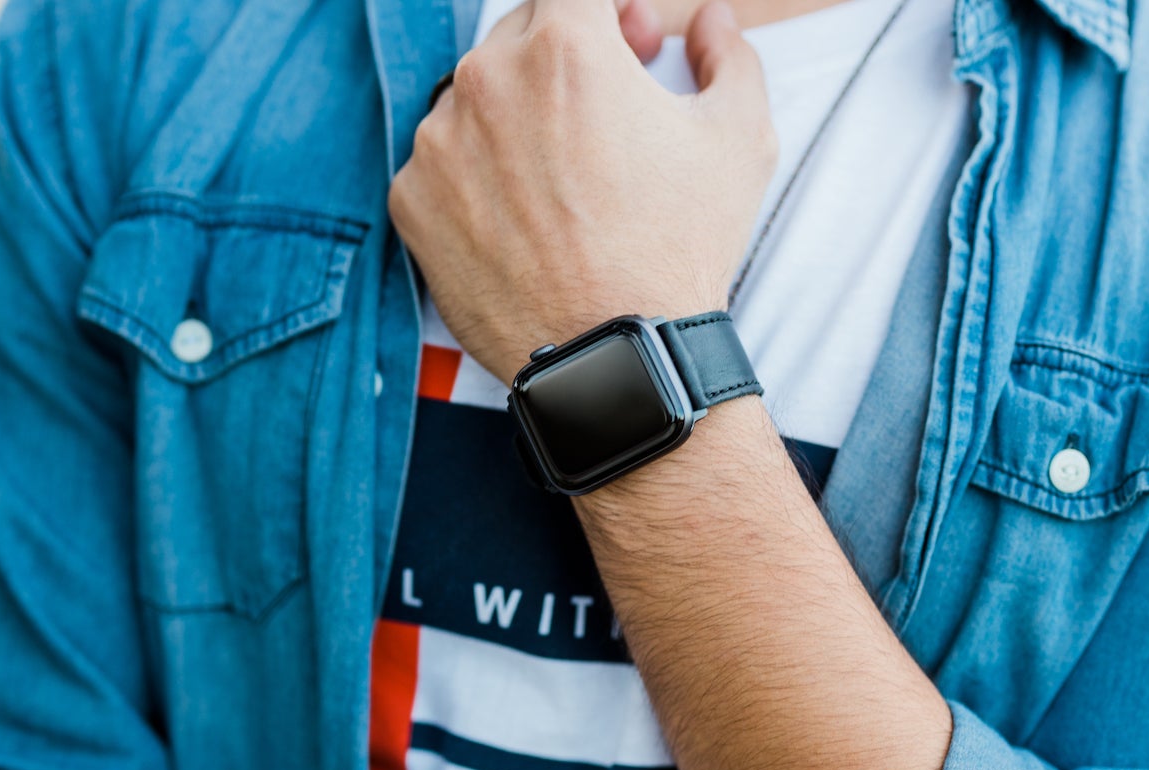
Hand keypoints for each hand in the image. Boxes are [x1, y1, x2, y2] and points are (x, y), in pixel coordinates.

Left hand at [387, 0, 776, 381]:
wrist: (616, 357)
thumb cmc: (680, 249)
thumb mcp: (738, 141)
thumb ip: (730, 58)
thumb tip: (712, 21)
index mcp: (565, 46)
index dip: (606, 11)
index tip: (625, 43)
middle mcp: (488, 79)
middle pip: (520, 35)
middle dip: (564, 60)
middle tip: (606, 116)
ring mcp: (438, 141)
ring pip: (474, 100)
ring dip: (514, 119)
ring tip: (562, 180)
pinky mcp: (410, 200)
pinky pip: (439, 165)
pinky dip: (475, 179)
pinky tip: (521, 219)